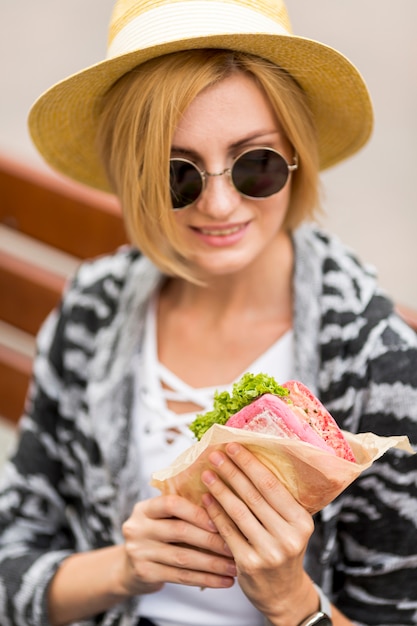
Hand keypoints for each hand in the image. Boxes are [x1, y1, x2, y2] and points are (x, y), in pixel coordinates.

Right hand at [118, 494, 236, 595]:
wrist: (128, 567)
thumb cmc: (157, 535)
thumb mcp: (161, 518)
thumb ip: (183, 510)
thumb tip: (225, 505)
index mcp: (144, 508)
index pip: (171, 504)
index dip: (197, 512)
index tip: (220, 520)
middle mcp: (137, 528)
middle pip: (179, 531)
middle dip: (211, 539)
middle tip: (235, 546)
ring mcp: (139, 552)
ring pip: (183, 557)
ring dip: (213, 563)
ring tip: (234, 567)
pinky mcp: (145, 574)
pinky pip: (181, 577)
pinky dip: (206, 579)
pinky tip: (224, 581)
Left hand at [201, 443, 317, 625]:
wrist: (283, 593)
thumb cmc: (283, 549)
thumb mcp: (291, 526)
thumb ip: (277, 501)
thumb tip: (250, 461)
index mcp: (301, 521)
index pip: (272, 485)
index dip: (250, 464)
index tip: (233, 446)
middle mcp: (288, 537)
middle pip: (253, 495)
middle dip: (232, 472)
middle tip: (215, 454)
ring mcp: (269, 552)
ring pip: (238, 512)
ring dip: (220, 489)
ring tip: (207, 474)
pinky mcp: (249, 564)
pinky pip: (228, 532)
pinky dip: (215, 513)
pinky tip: (206, 499)